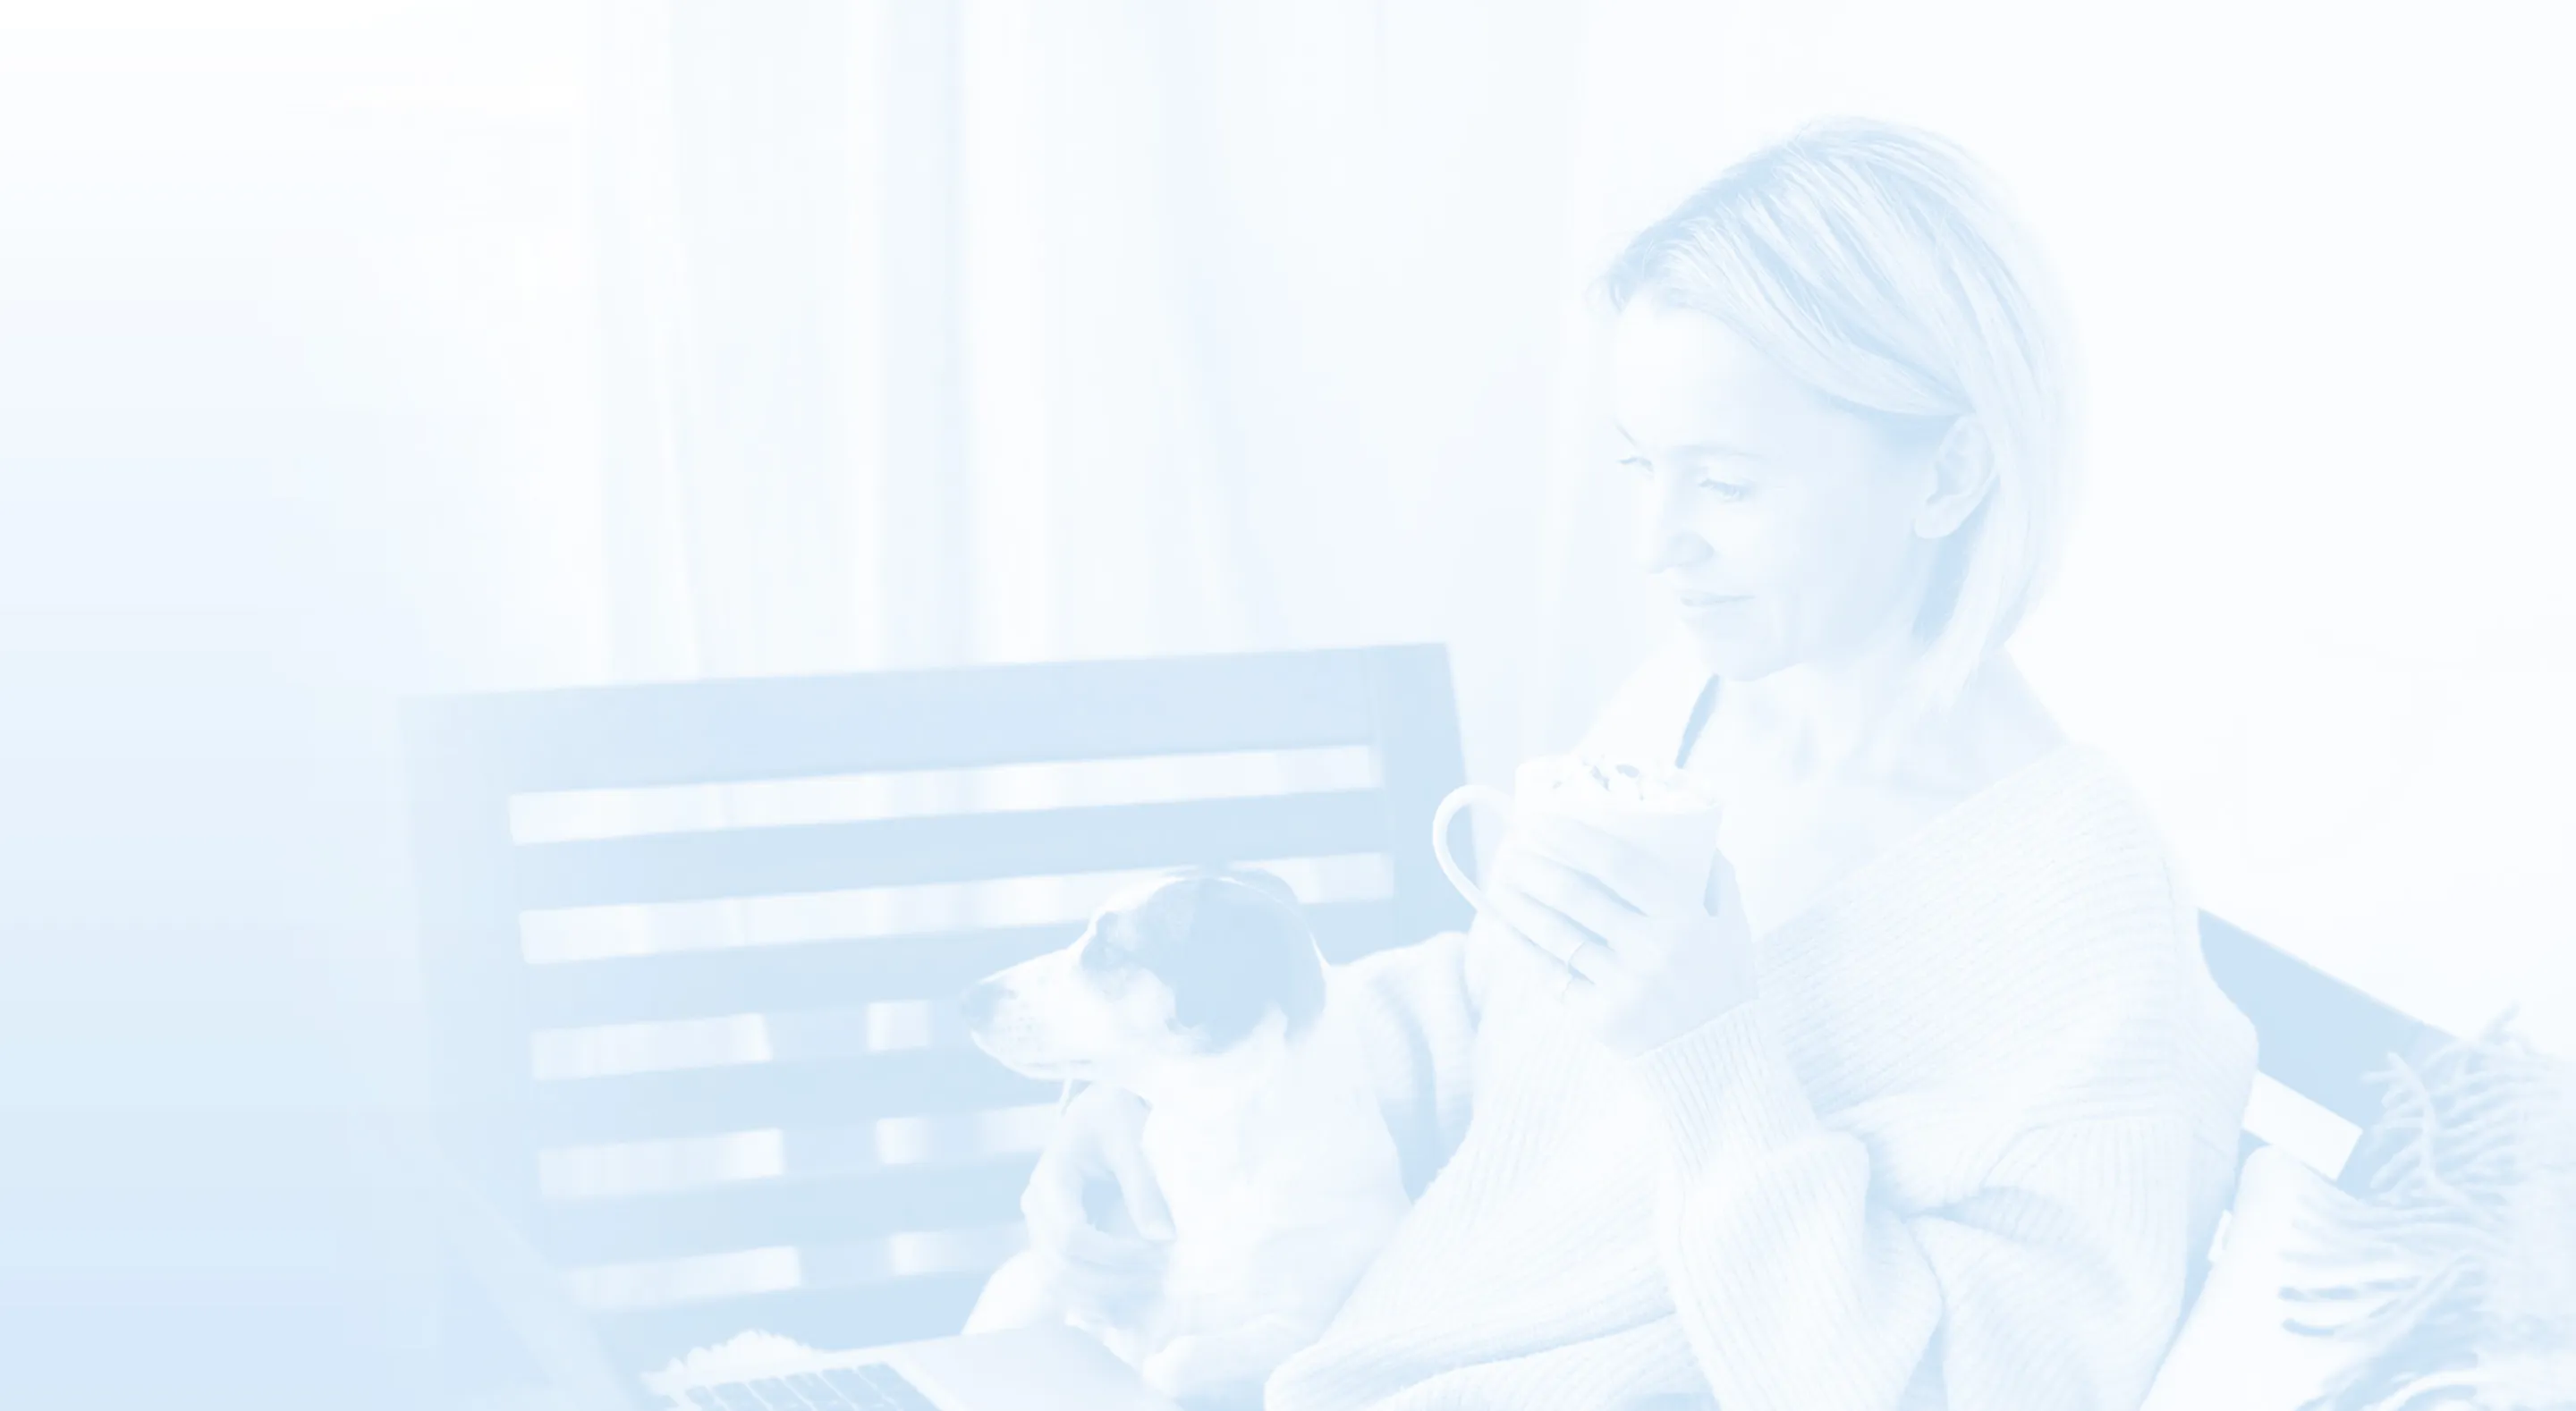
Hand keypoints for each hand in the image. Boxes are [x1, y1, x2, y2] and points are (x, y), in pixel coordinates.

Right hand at [1018, 1084, 1173, 1311]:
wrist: (1099, 1112)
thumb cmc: (1115, 1116)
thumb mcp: (1131, 1137)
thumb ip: (1144, 1185)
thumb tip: (1163, 1237)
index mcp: (1050, 1177)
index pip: (1071, 1235)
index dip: (1115, 1255)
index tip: (1159, 1252)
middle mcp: (1036, 1207)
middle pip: (1061, 1266)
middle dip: (1113, 1281)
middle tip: (1161, 1277)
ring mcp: (1040, 1228)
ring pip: (1057, 1283)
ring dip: (1102, 1298)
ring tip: (1148, 1292)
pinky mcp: (1054, 1241)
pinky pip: (1063, 1283)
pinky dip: (1092, 1301)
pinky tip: (1126, 1307)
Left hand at [1483, 812, 1756, 1056]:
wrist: (1719, 1067)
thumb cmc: (1725, 989)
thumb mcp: (1735, 930)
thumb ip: (1718, 880)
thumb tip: (1695, 836)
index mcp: (1684, 919)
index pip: (1618, 865)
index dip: (1573, 838)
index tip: (1541, 821)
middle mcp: (1651, 950)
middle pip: (1575, 895)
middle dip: (1534, 866)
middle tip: (1509, 847)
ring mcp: (1623, 986)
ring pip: (1555, 934)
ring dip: (1518, 903)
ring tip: (1499, 882)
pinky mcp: (1600, 1018)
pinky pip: (1552, 974)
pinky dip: (1525, 947)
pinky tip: (1507, 927)